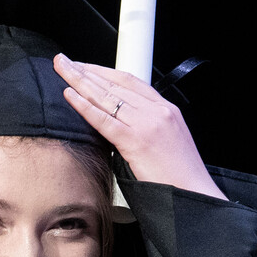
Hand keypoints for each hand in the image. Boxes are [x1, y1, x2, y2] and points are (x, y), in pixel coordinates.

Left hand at [54, 54, 225, 200]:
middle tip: (64, 61)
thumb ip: (148, 128)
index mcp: (167, 109)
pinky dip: (85, 107)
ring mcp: (148, 124)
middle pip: (115, 83)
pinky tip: (70, 95)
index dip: (104, 71)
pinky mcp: (138, 142)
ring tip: (62, 69)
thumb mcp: (169, 142)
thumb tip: (121, 126)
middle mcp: (158, 111)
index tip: (85, 67)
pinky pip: (105, 120)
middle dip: (86, 70)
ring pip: (108, 96)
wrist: (195, 195)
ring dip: (80, 80)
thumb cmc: (181, 177)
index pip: (130, 81)